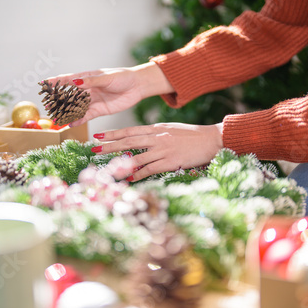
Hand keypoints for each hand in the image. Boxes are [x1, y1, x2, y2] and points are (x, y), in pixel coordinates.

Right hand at [44, 62, 173, 126]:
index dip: (56, 82)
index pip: (68, 79)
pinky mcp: (99, 110)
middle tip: (47, 106)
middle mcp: (87, 89)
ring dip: (66, 113)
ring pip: (75, 107)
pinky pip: (86, 116)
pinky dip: (78, 120)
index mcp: (87, 77)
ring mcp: (92, 100)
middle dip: (58, 101)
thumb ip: (91, 81)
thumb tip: (74, 81)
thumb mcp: (107, 78)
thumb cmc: (122, 77)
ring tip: (56, 118)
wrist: (137, 86)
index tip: (43, 84)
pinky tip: (70, 124)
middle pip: (69, 96)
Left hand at [92, 123, 223, 180]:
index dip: (113, 133)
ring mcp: (164, 149)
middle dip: (110, 145)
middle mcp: (158, 137)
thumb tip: (143, 140)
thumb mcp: (172, 129)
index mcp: (157, 129)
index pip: (130, 130)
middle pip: (129, 141)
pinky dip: (139, 174)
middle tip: (95, 148)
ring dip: (121, 163)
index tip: (99, 135)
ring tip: (108, 168)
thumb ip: (157, 134)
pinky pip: (151, 169)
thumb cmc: (193, 135)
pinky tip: (130, 179)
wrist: (212, 139)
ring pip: (137, 156)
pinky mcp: (171, 161)